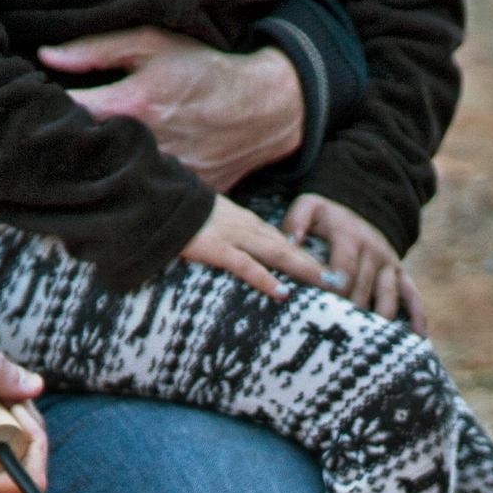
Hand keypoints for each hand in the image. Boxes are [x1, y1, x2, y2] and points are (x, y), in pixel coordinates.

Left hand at [40, 29, 301, 191]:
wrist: (262, 108)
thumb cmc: (203, 70)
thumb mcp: (152, 44)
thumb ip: (95, 49)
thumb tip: (46, 56)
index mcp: (132, 103)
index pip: (70, 114)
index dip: (47, 114)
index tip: (34, 114)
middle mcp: (145, 143)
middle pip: (85, 155)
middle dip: (66, 150)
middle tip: (46, 144)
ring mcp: (164, 175)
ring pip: (112, 182)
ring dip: (97, 174)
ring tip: (85, 165)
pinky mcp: (181, 197)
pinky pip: (143, 199)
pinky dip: (129, 192)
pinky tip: (120, 183)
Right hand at [178, 194, 333, 301]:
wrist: (155, 200)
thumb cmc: (178, 215)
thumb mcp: (208, 222)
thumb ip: (226, 234)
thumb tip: (235, 251)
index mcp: (243, 221)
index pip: (281, 239)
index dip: (303, 253)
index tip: (324, 268)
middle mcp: (244, 226)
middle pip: (286, 246)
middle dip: (313, 262)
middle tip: (338, 279)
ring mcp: (231, 236)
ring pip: (276, 253)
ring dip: (302, 267)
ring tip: (325, 283)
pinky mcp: (216, 248)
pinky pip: (246, 265)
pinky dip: (266, 279)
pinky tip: (283, 292)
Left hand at [283, 192, 425, 330]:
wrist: (360, 207)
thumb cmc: (326, 218)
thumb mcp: (310, 208)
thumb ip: (296, 221)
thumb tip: (291, 242)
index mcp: (349, 236)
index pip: (344, 268)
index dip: (336, 291)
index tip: (324, 312)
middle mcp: (373, 250)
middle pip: (364, 288)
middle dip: (351, 313)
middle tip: (337, 338)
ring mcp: (390, 264)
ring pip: (388, 297)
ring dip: (379, 321)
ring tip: (366, 345)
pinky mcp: (401, 275)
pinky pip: (413, 295)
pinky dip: (417, 316)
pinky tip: (417, 337)